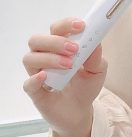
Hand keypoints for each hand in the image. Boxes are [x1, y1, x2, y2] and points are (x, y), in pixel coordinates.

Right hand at [23, 17, 106, 136]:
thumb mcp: (98, 70)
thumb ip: (96, 56)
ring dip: (50, 58)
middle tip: (74, 49)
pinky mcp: (35, 92)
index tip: (81, 25)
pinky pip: (28, 83)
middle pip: (37, 40)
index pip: (56, 29)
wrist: (81, 111)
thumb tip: (95, 41)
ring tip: (69, 65)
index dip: (66, 24)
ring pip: (30, 58)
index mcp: (60, 47)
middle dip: (56, 41)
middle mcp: (45, 57)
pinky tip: (46, 77)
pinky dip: (35, 78)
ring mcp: (38, 74)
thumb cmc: (86, 86)